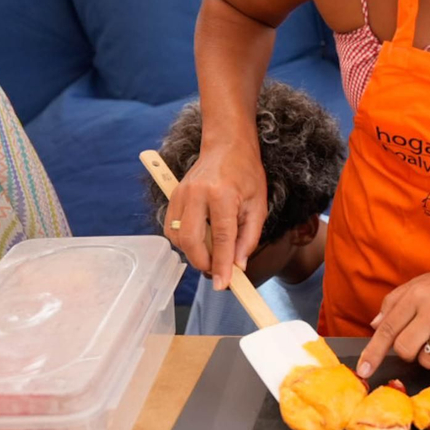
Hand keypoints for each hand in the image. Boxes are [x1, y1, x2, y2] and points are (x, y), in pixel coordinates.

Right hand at [163, 144, 265, 290]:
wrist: (226, 145)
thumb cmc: (246, 173)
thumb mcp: (258, 204)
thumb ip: (249, 237)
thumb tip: (238, 265)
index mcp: (222, 194)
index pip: (221, 238)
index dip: (221, 264)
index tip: (223, 284)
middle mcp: (197, 194)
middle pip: (192, 240)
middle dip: (203, 263)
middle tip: (217, 271)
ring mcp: (181, 194)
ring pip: (179, 237)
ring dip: (193, 253)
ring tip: (212, 252)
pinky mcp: (173, 196)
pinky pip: (172, 228)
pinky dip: (184, 241)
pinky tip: (200, 240)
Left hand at [358, 263, 429, 378]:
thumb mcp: (422, 284)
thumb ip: (395, 303)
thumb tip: (375, 326)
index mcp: (417, 295)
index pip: (387, 329)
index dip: (373, 353)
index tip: (363, 370)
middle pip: (405, 350)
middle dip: (409, 352)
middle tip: (421, 342)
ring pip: (428, 361)